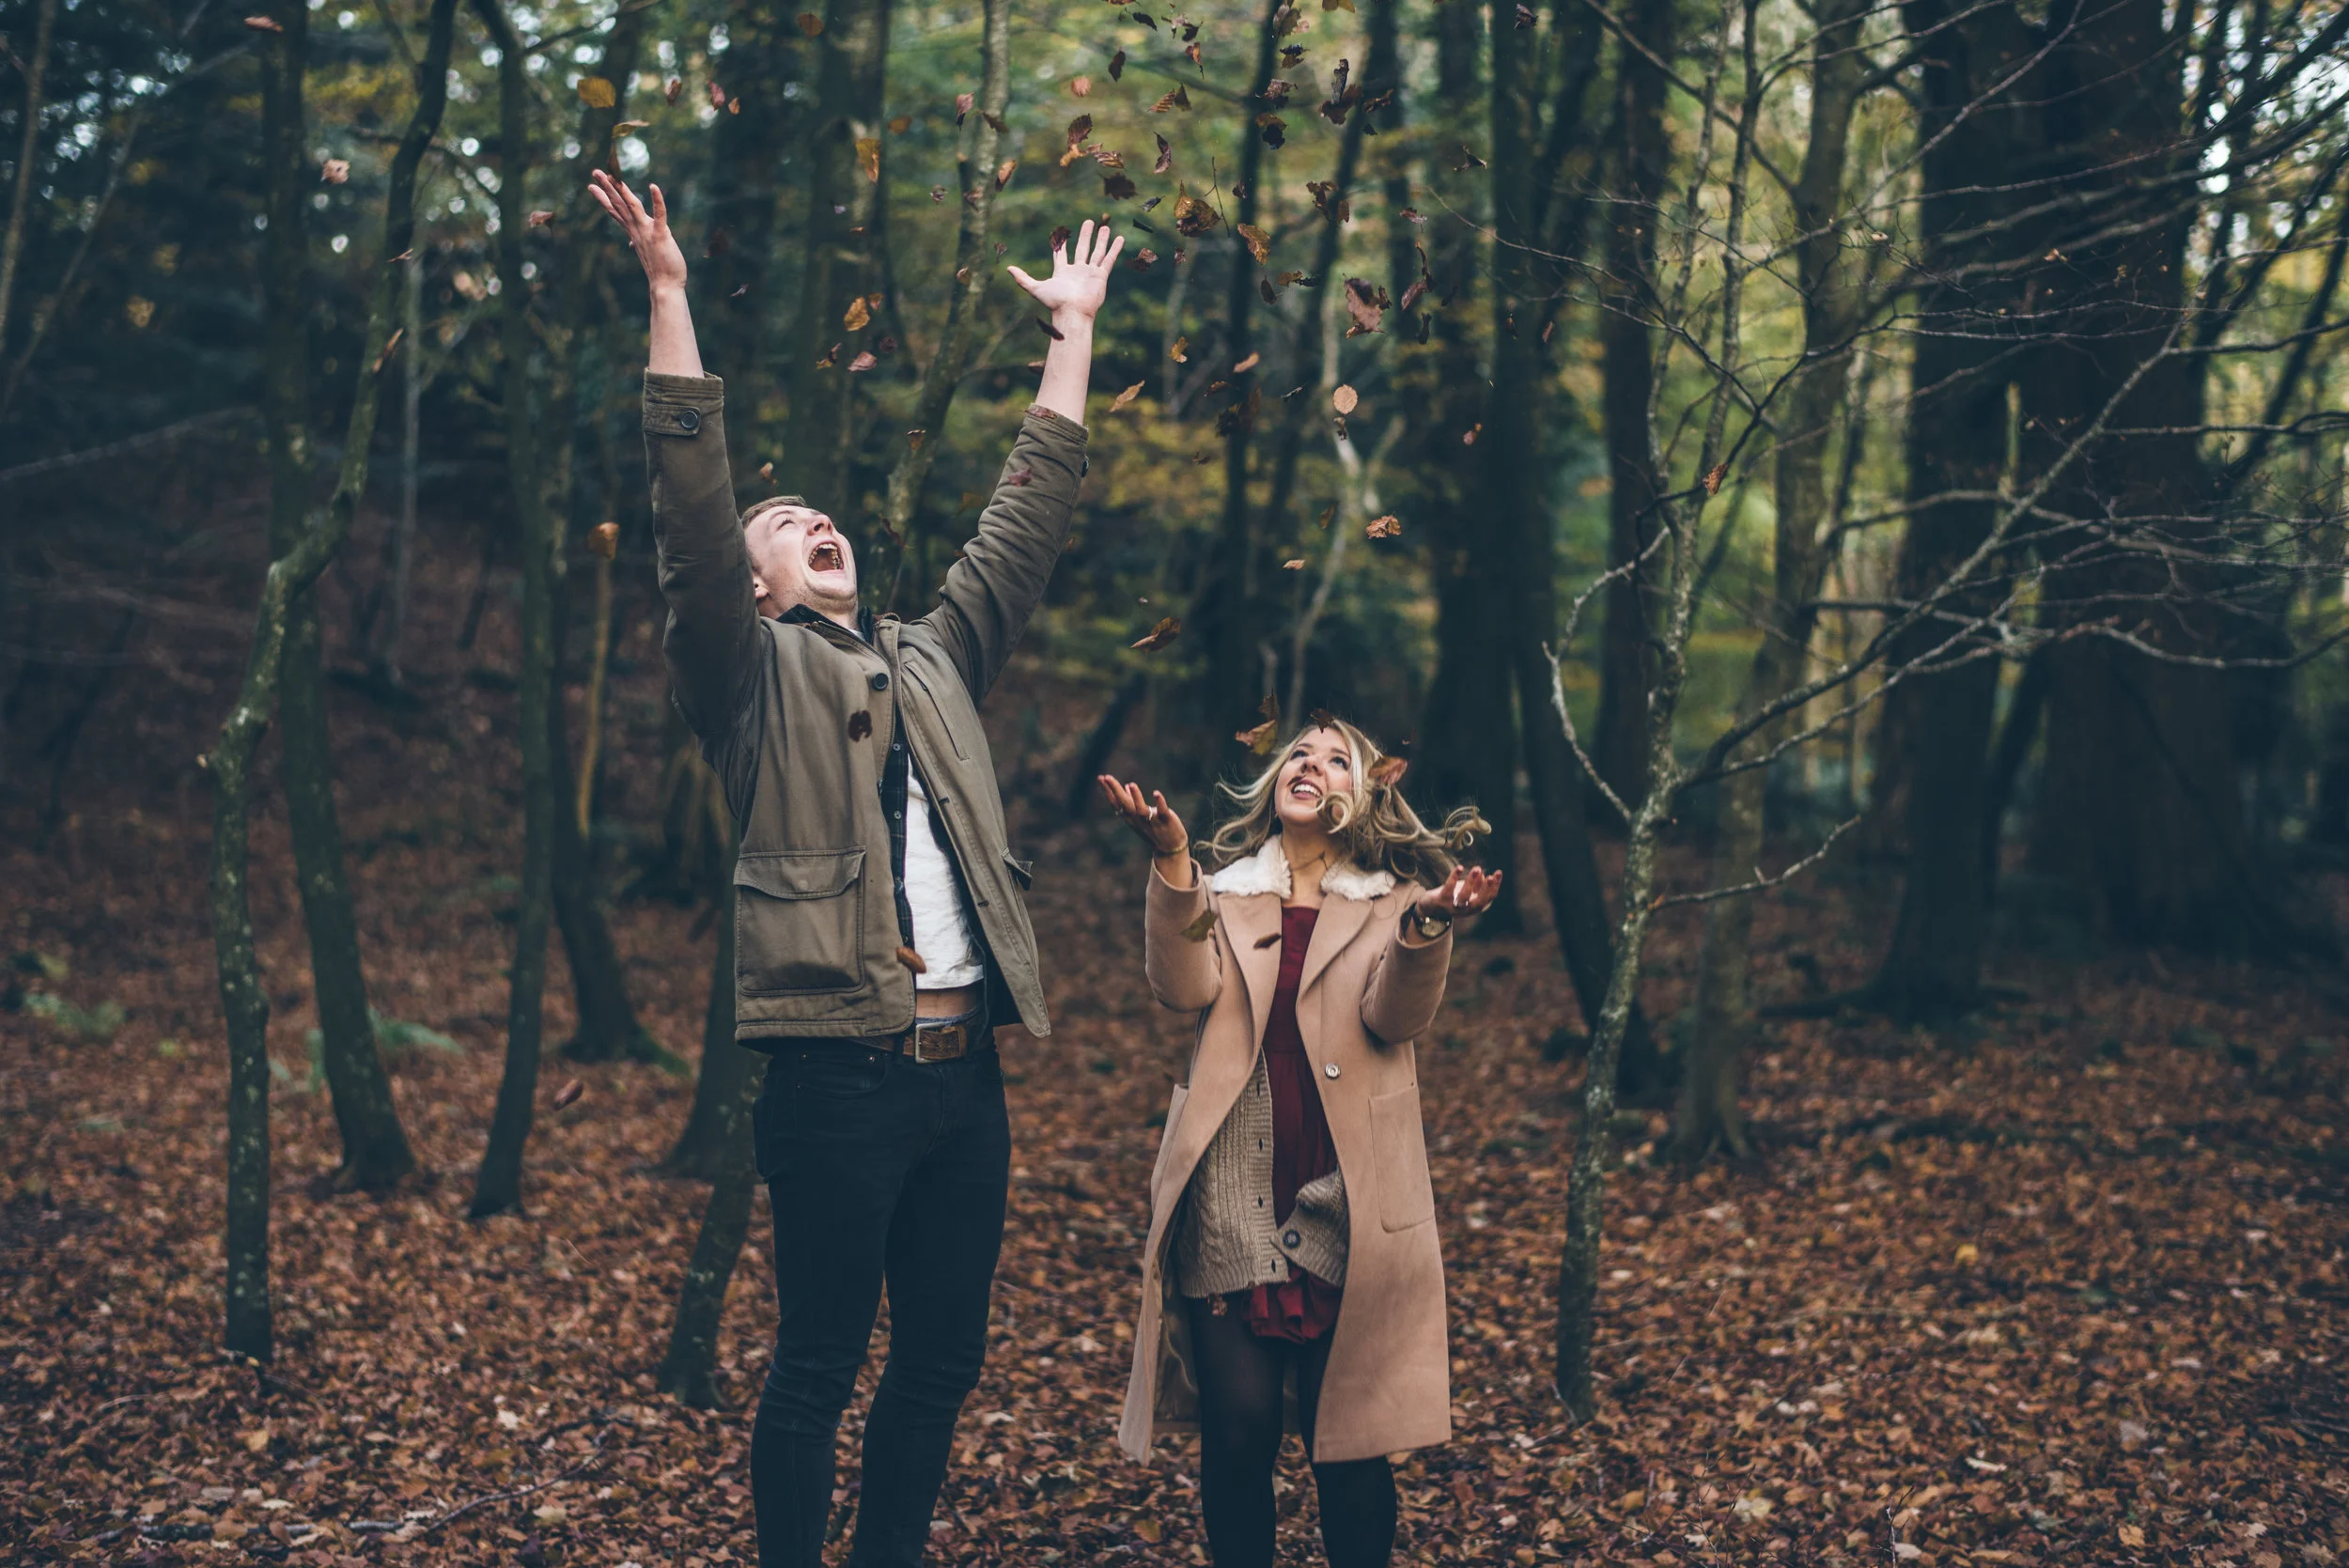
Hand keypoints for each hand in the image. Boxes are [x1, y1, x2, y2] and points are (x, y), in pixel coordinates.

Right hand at [587, 169, 688, 294]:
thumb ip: (638, 242)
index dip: (603, 198)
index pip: (616, 211)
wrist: (666, 287)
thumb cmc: (659, 269)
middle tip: (595, 171)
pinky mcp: (661, 235)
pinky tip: (653, 186)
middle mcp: (637, 230)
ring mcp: (647, 232)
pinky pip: (659, 215)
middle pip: (619, 204)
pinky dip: (657, 201)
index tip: (591, 186)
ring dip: (622, 189)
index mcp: (633, 232)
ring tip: (612, 175)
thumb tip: (631, 243)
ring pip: (632, 206)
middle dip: (607, 187)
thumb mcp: (646, 252)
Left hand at [1009, 219, 1123, 323]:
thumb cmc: (1054, 302)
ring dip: (1101, 240)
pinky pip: (1109, 259)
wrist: (1072, 312)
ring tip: (1106, 227)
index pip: (1062, 254)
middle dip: (1086, 236)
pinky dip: (1114, 249)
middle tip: (1089, 222)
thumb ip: (1023, 278)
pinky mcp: (1101, 276)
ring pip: (1097, 252)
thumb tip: (1008, 269)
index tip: (1064, 234)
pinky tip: (1119, 238)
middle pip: (1082, 249)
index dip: (1063, 244)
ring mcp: (1090, 273)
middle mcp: (1078, 271)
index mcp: (1063, 272)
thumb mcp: (1035, 287)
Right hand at [1096, 775, 1188, 856]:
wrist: (1170, 848)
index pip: (1116, 803)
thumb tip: (1125, 786)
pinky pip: (1162, 811)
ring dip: (1136, 797)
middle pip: (1125, 804)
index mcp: (1131, 817)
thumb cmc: (1154, 829)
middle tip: (1107, 777)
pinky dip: (1159, 803)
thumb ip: (1132, 801)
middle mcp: (1138, 819)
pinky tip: (1156, 793)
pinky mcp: (1166, 820)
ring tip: (1131, 784)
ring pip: (1141, 810)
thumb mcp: (1139, 816)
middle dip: (1115, 790)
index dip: (1108, 791)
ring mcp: (1151, 821)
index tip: (1100, 778)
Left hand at [1414, 866, 1501, 922]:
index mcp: (1475, 907)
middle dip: (1486, 889)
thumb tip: (1482, 876)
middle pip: (1479, 901)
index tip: (1498, 873)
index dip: (1495, 886)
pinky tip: (1460, 867)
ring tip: (1477, 869)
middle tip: (1491, 876)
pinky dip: (1454, 877)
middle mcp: (1466, 910)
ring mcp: (1453, 906)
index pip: (1488, 898)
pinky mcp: (1441, 900)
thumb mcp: (1467, 891)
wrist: (1431, 907)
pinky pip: (1448, 888)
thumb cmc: (1453, 896)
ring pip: (1464, 896)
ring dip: (1471, 882)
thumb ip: (1476, 885)